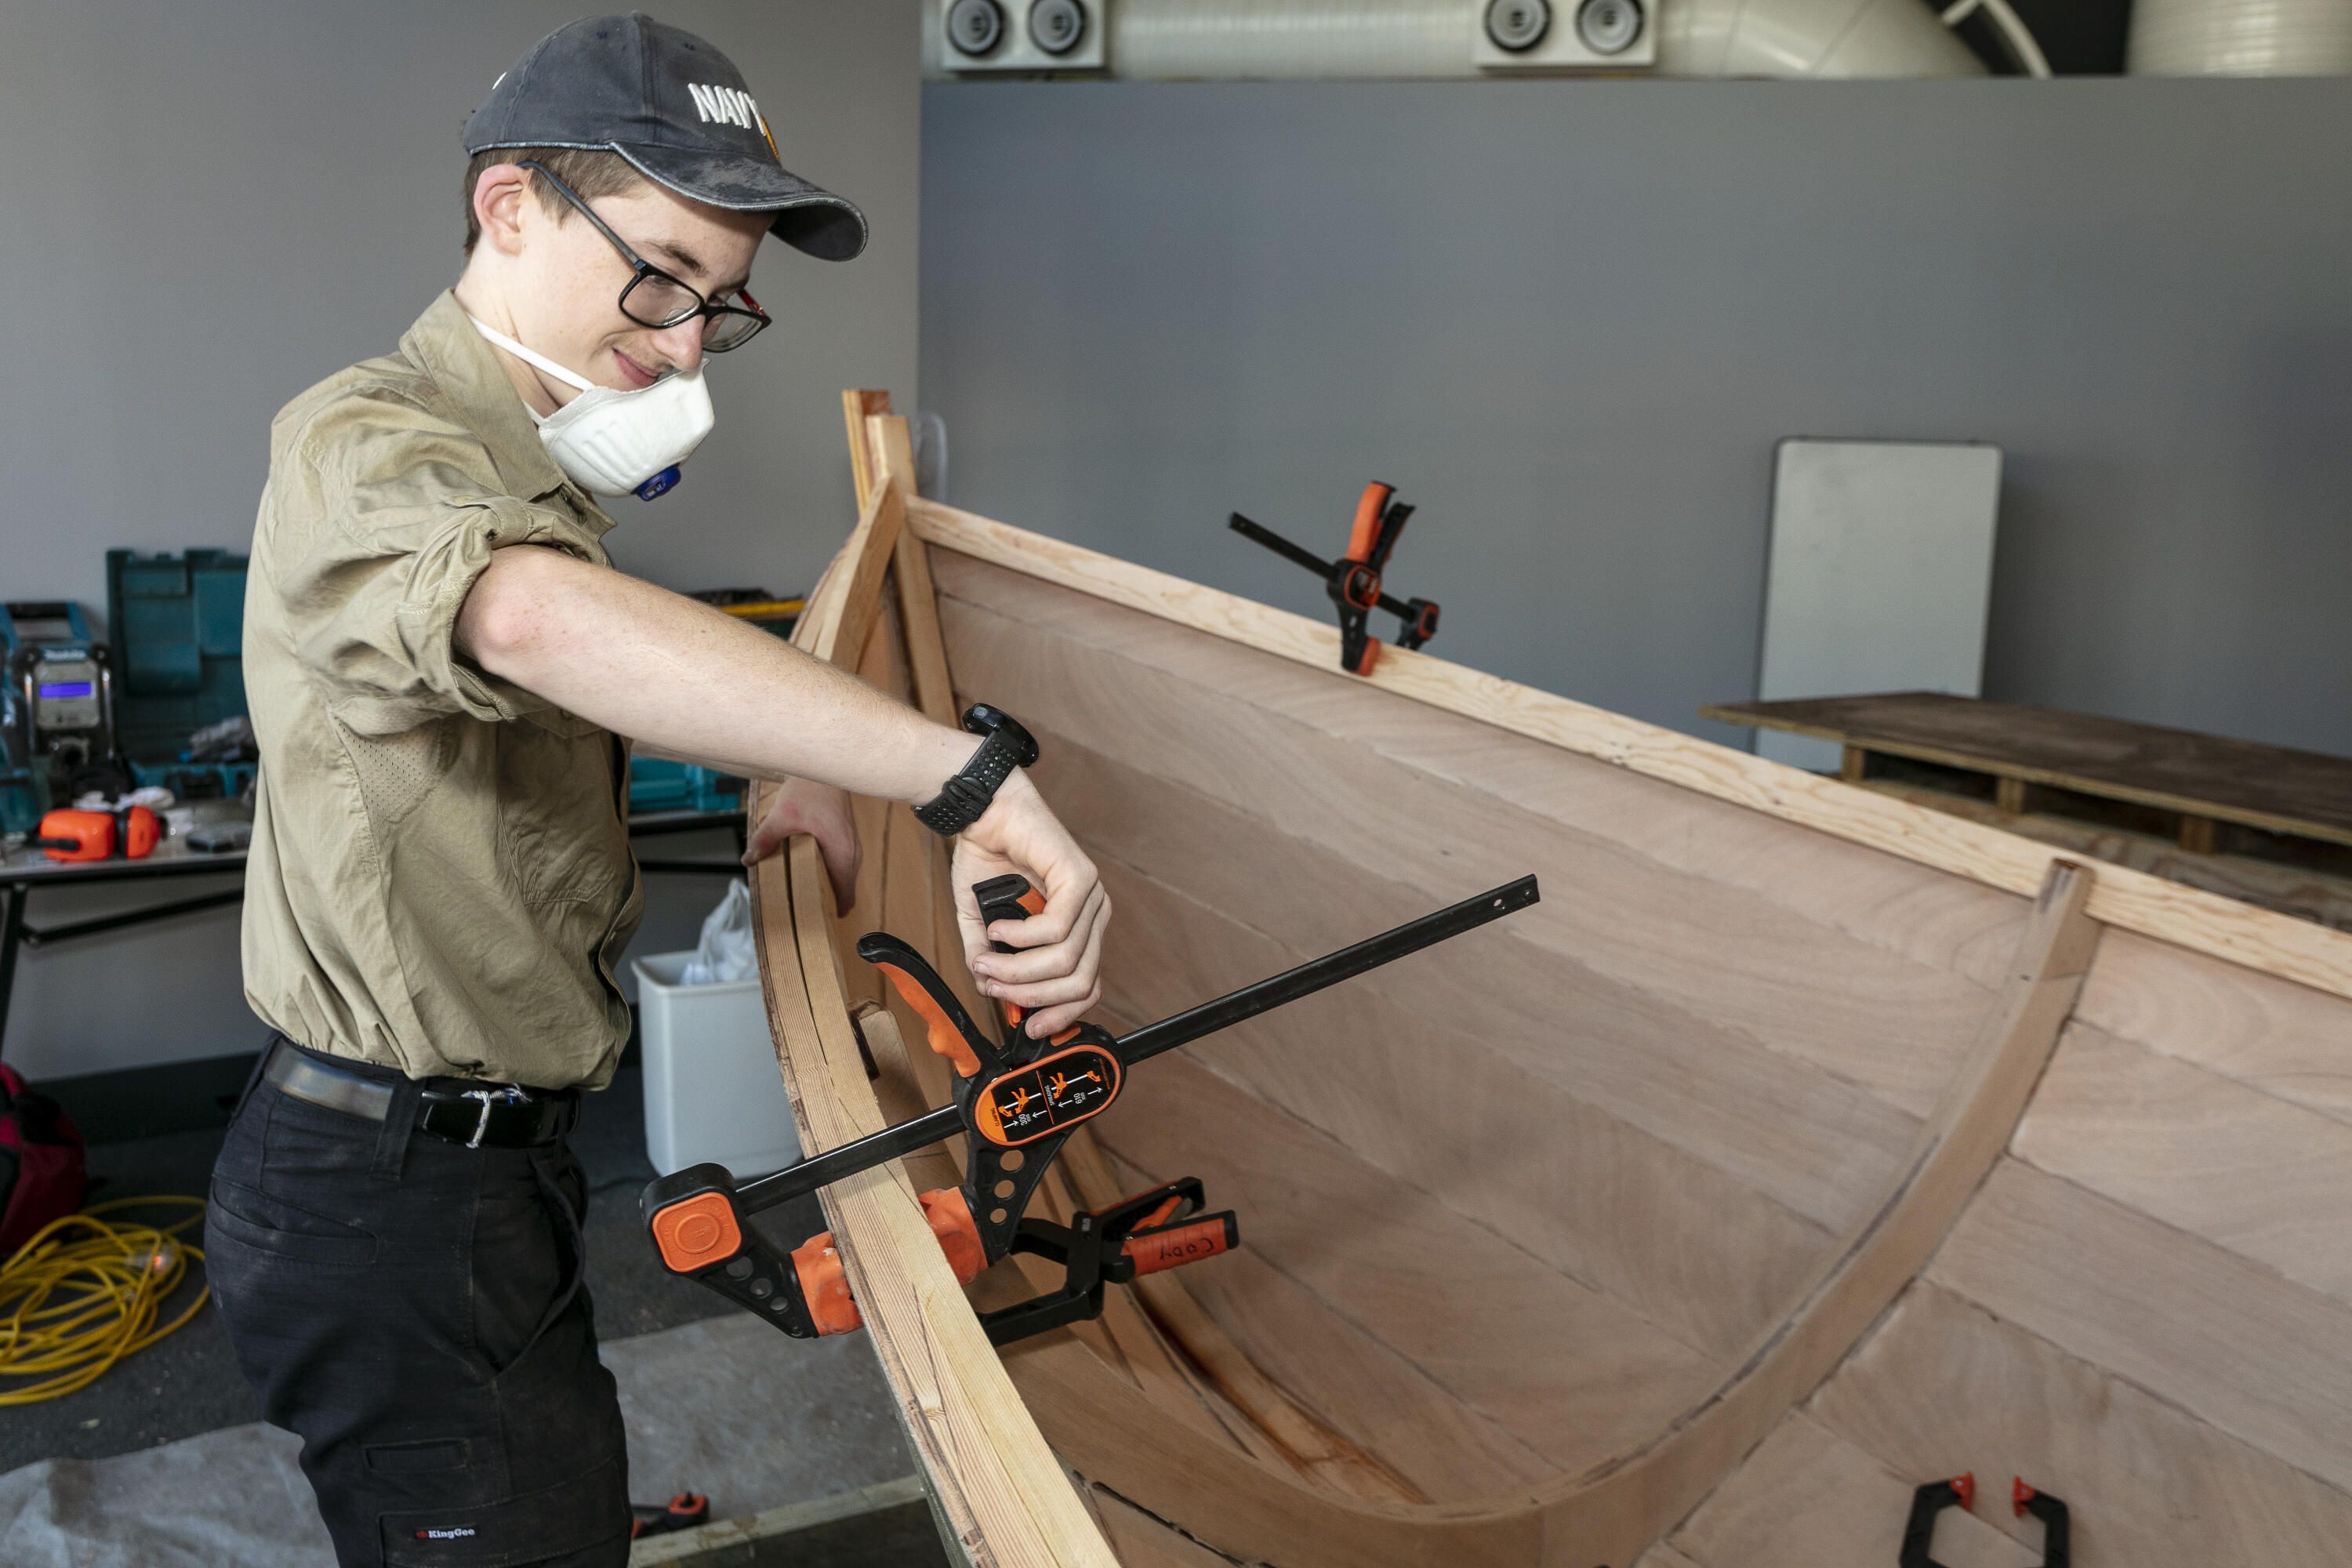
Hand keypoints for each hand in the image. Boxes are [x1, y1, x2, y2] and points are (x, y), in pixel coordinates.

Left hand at [744, 777, 859, 912]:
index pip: (845, 895)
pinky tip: (809, 871)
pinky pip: (844, 864)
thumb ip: (765, 840)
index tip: (817, 924)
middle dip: (827, 902)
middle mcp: (853, 853)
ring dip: (829, 886)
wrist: (826, 766)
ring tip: (804, 894)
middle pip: (845, 889)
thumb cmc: (810, 790)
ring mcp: (853, 844)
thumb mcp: (783, 816)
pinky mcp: (848, 837)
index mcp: (841, 854)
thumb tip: (748, 860)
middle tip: (803, 911)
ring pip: (845, 877)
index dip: (833, 912)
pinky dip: (831, 872)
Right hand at [952, 771, 1108, 1038]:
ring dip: (1017, 969)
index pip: (1087, 987)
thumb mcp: (985, 927)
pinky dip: (1020, 938)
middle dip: (1030, 994)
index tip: (1029, 1027)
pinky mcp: (1081, 877)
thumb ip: (993, 962)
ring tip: (986, 958)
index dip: (1060, 1013)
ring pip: (1066, 960)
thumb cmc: (987, 861)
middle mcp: (1092, 915)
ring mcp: (1091, 896)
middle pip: (1078, 982)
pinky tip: (997, 928)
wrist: (983, 812)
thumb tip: (992, 994)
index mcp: (1079, 929)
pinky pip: (1057, 929)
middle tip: (992, 985)